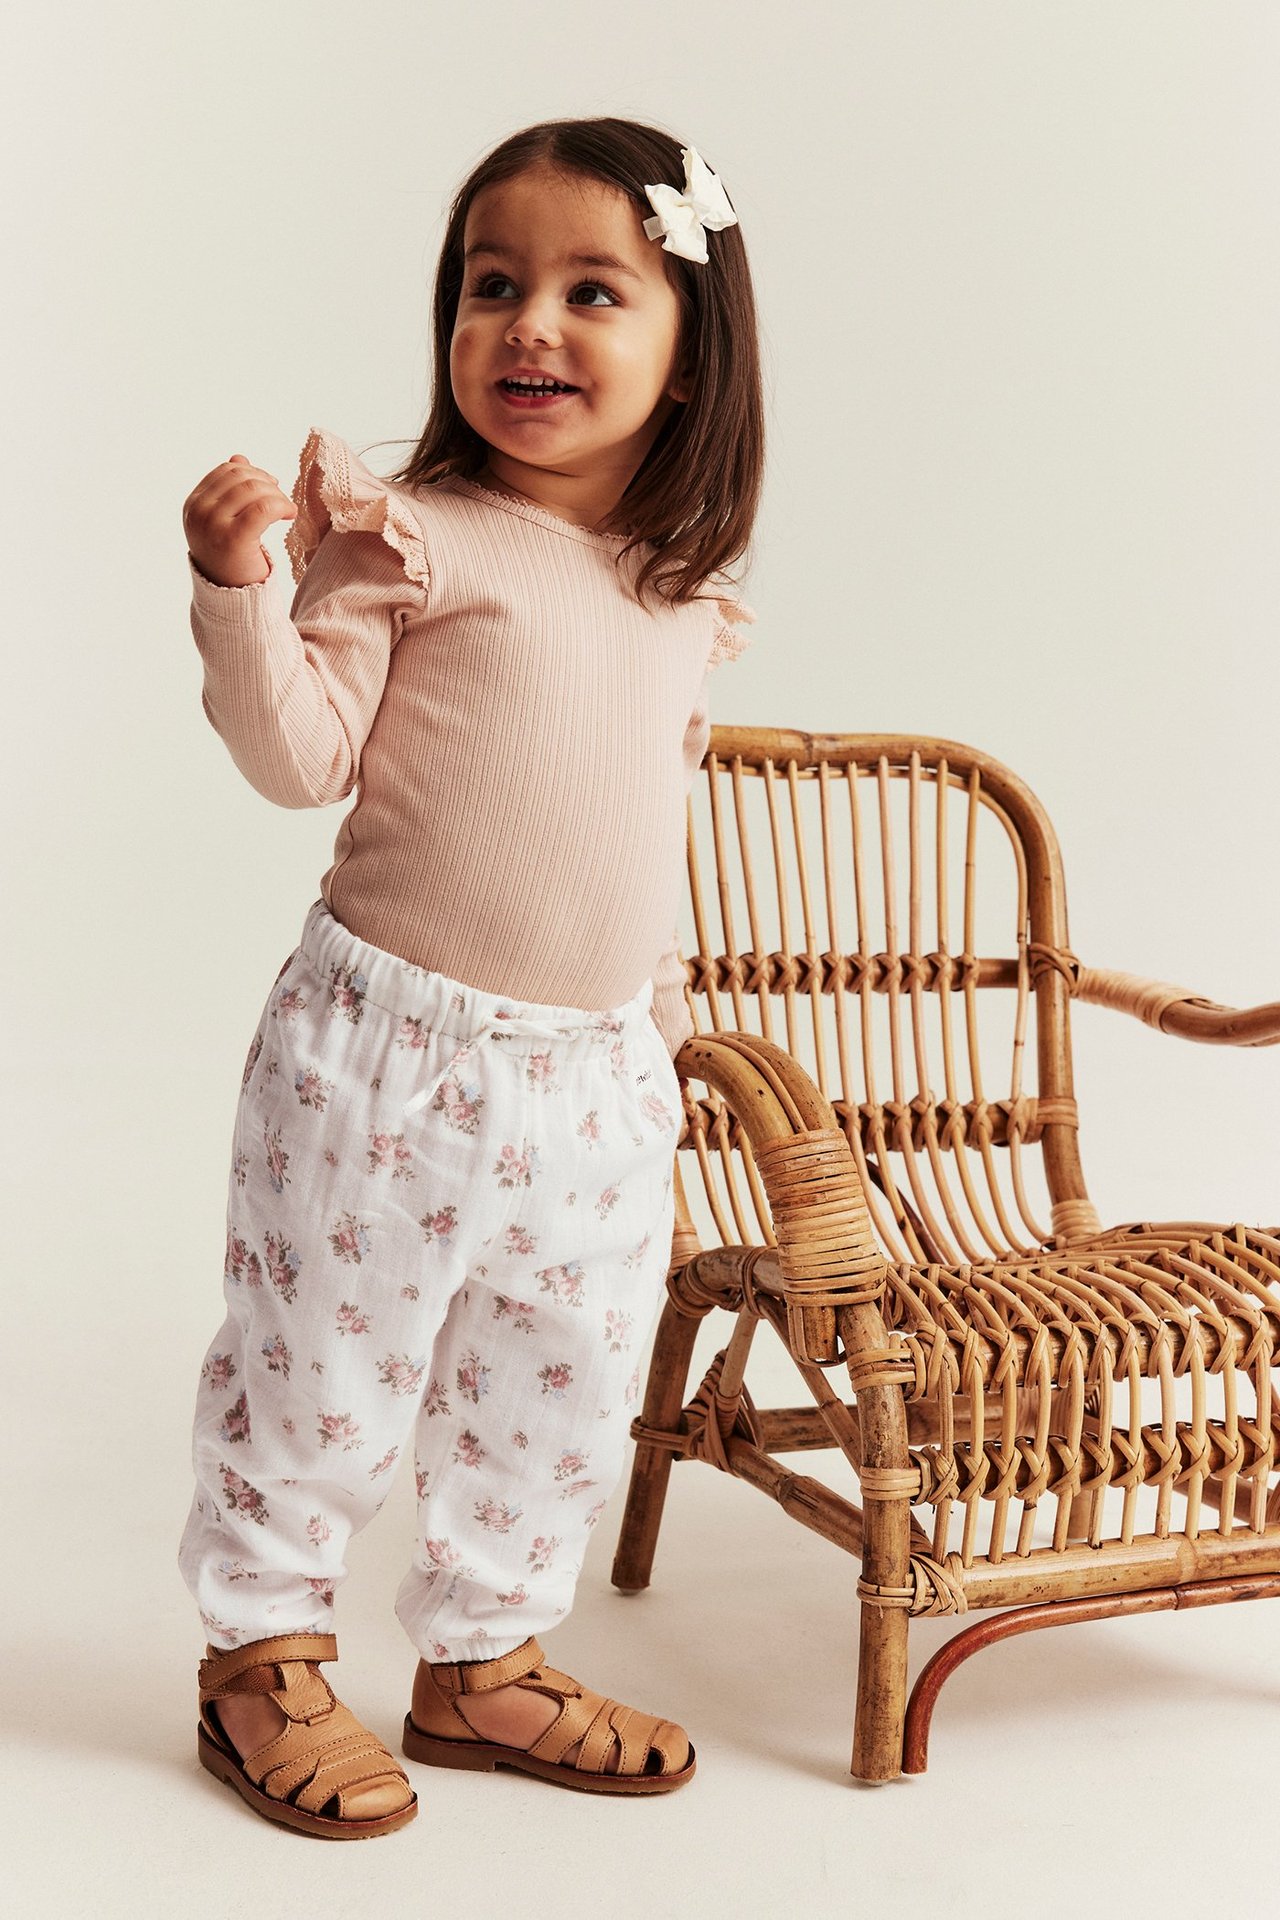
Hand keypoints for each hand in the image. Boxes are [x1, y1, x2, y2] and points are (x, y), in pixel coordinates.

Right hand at [183, 453, 296, 586]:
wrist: (231, 596)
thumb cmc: (230, 557)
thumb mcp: (224, 520)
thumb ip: (230, 489)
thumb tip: (239, 457)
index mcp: (193, 504)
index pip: (228, 470)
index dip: (254, 472)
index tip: (271, 488)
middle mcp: (198, 512)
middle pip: (242, 476)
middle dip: (268, 484)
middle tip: (282, 501)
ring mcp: (212, 525)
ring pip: (255, 489)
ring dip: (278, 496)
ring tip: (287, 511)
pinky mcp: (233, 539)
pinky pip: (264, 508)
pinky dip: (282, 506)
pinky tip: (291, 516)